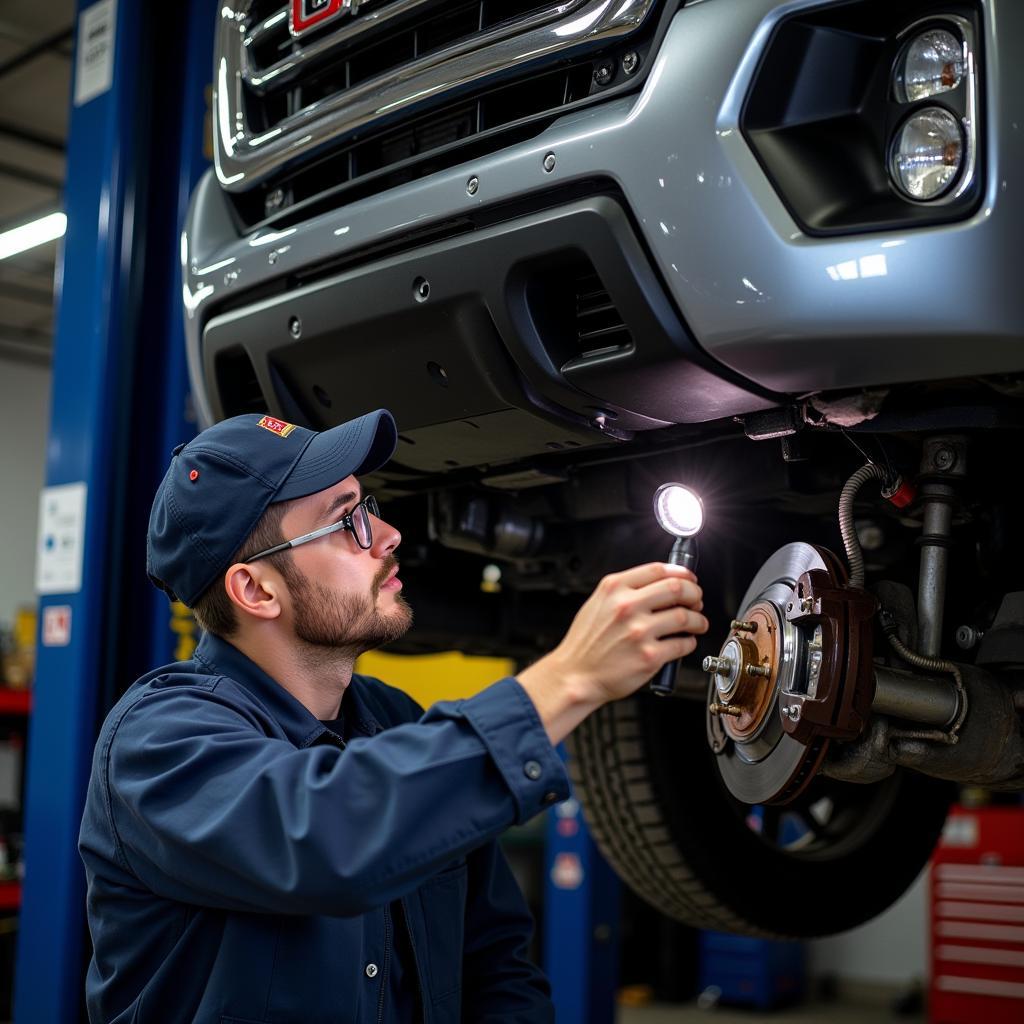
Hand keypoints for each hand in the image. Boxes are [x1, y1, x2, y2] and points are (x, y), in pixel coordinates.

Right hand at [517, 563, 708, 743]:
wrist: (576, 675)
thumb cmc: (585, 643)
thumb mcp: (598, 604)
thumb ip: (625, 591)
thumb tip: (660, 585)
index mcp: (614, 589)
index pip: (658, 570)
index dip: (681, 572)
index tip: (689, 579)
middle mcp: (627, 607)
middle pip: (677, 588)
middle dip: (694, 593)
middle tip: (697, 600)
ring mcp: (639, 632)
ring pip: (685, 617)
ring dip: (698, 620)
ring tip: (697, 623)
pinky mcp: (649, 657)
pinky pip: (682, 644)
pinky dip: (689, 642)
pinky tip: (684, 642)